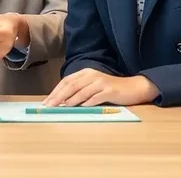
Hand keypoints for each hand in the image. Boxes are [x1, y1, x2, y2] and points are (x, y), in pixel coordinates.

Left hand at [43, 69, 158, 106]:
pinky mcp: (110, 91)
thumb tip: (62, 102)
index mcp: (86, 73)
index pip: (67, 81)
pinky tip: (80, 108)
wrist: (134, 88)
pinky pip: (96, 97)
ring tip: (61, 107)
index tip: (46, 101)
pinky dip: (87, 102)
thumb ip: (80, 91)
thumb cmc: (112, 89)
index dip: (55, 91)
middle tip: (49, 106)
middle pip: (71, 85)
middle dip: (58, 96)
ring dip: (70, 100)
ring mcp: (101, 82)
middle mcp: (92, 75)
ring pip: (82, 91)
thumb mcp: (94, 86)